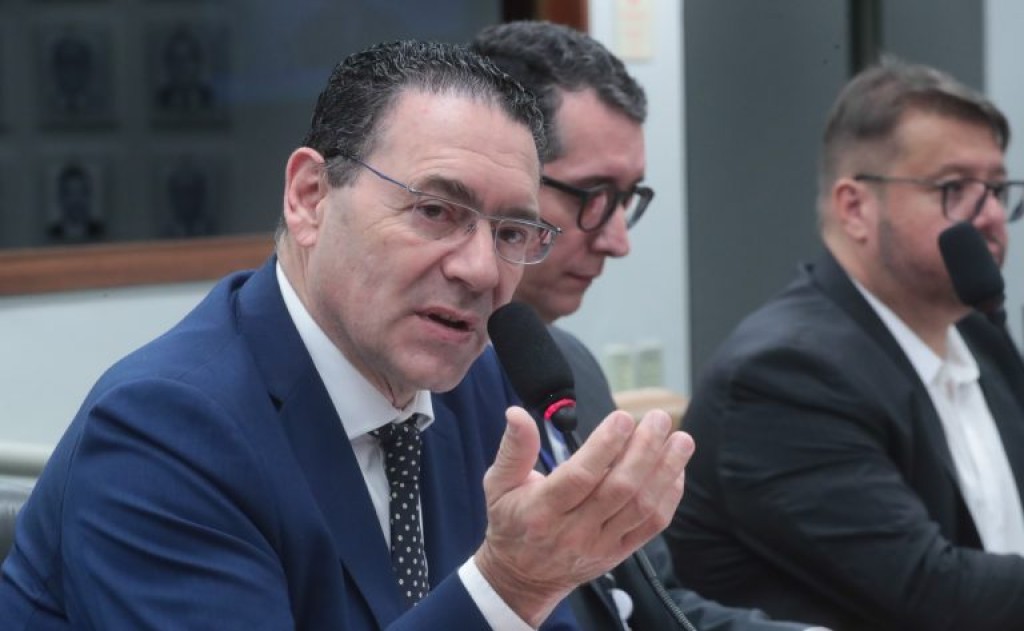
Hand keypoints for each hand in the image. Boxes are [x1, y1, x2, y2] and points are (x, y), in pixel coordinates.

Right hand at [475, 405, 693, 625]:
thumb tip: (517, 413)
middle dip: (644, 450)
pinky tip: (676, 469)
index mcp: (542, 510)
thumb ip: (514, 448)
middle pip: (619, 489)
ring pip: (641, 506)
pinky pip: (652, 525)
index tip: (623, 418)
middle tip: (658, 419)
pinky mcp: (619, 553)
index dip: (605, 446)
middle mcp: (574, 531)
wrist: (523, 578)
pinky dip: (669, 496)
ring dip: (665, 470)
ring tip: (681, 440)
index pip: (580, 477)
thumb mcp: (499, 484)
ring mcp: (601, 544)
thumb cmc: (512, 522)